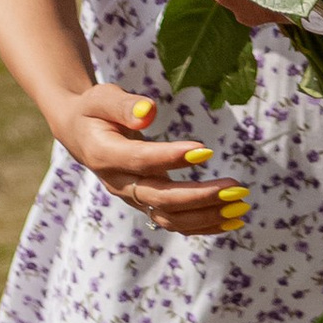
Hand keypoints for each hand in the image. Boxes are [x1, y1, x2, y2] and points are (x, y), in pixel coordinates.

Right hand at [47, 79, 249, 239]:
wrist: (81, 134)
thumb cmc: (95, 110)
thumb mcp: (102, 98)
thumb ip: (124, 105)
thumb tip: (149, 112)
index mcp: (105, 155)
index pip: (141, 161)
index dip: (171, 158)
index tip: (206, 149)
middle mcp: (119, 183)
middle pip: (160, 198)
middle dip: (200, 196)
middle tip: (236, 187)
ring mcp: (132, 198)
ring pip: (169, 218)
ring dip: (206, 216)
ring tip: (241, 207)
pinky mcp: (145, 204)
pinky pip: (174, 222)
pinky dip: (203, 225)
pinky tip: (231, 221)